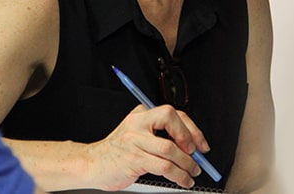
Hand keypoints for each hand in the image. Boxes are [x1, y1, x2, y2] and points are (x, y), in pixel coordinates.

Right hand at [83, 104, 210, 190]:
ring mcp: (134, 140)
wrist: (92, 164)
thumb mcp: (137, 135)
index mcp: (141, 114)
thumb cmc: (118, 152)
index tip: (200, 144)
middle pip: (170, 119)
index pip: (172, 113)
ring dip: (187, 163)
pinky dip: (178, 175)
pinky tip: (183, 180)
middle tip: (197, 155)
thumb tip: (192, 146)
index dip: (190, 128)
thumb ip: (160, 135)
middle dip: (189, 138)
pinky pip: (163, 166)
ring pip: (169, 148)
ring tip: (192, 172)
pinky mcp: (133, 159)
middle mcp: (138, 123)